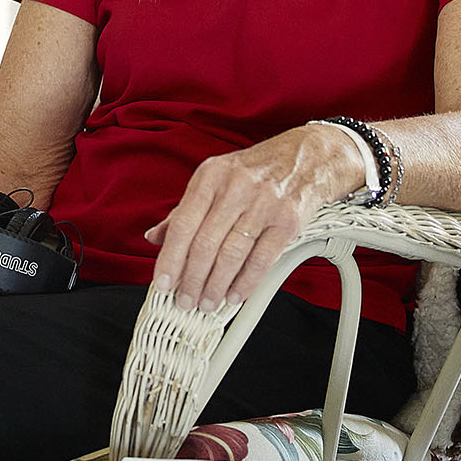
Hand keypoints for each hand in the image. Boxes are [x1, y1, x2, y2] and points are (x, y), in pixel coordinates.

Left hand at [142, 124, 357, 311]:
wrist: (305, 158)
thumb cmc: (255, 171)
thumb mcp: (215, 179)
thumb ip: (184, 209)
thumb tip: (154, 237)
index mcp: (211, 176)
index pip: (183, 223)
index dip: (170, 258)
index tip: (163, 283)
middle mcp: (235, 188)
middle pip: (205, 243)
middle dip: (191, 279)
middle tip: (184, 301)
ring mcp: (264, 204)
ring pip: (232, 254)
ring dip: (216, 285)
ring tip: (207, 303)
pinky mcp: (288, 221)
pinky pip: (262, 259)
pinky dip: (246, 282)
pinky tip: (234, 295)